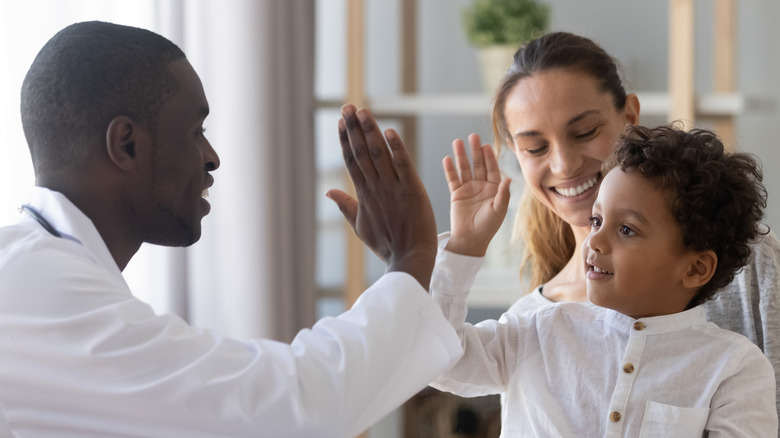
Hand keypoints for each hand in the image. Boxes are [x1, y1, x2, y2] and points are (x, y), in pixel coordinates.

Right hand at [326, 104, 437, 289]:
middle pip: (362, 152)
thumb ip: (345, 206)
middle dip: (353, 128)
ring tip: (362, 111)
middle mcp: (375, 188)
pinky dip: (397, 148)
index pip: (352, 161)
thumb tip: (328, 191)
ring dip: (370, 131)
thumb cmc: (387, 244)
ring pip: (379, 154)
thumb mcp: (360, 226)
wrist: (409, 259)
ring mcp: (393, 188)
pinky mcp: (412, 190)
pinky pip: (403, 165)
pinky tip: (390, 131)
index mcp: (364, 195)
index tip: (340, 122)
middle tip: (347, 107)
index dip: (345, 140)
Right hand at [442, 134, 510, 256]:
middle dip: (475, 151)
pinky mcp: (456, 194)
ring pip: (464, 168)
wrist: (470, 240)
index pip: (492, 169)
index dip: (489, 157)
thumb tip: (508, 179)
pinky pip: (452, 179)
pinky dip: (450, 169)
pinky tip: (447, 159)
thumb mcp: (498, 210)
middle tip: (473, 137)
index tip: (486, 146)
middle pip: (478, 165)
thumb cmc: (487, 227)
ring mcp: (468, 189)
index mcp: (494, 188)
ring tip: (457, 142)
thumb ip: (502, 194)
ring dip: (461, 156)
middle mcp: (481, 186)